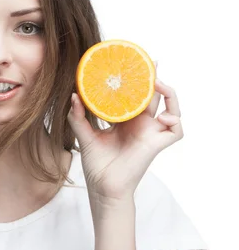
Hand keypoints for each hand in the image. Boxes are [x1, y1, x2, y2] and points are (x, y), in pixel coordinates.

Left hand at [67, 62, 182, 202]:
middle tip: (151, 62)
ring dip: (170, 94)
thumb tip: (73, 96)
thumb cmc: (96, 165)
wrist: (103, 187)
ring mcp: (151, 133)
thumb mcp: (85, 137)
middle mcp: (140, 124)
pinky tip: (164, 117)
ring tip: (159, 85)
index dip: (136, 80)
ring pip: (171, 107)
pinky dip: (175, 121)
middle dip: (155, 78)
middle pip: (154, 96)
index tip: (132, 63)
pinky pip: (176, 130)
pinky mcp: (157, 144)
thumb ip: (78, 117)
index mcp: (125, 120)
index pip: (134, 94)